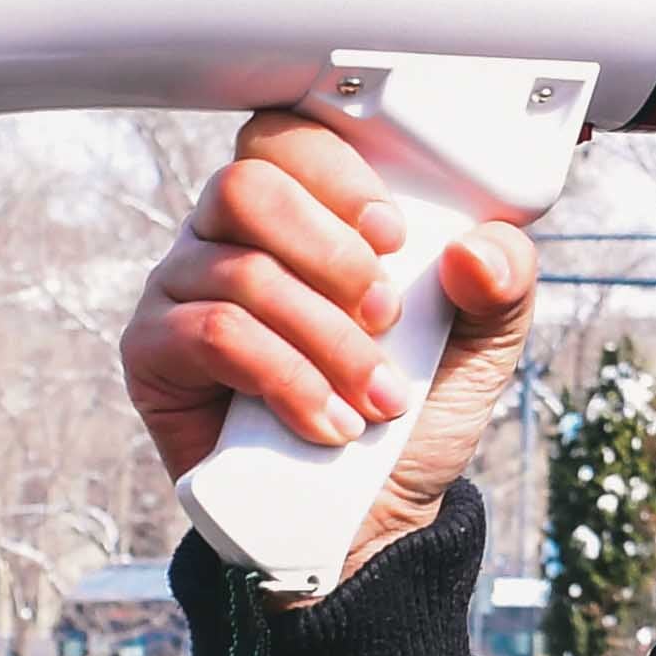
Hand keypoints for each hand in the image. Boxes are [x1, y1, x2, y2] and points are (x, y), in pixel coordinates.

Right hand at [120, 111, 541, 574]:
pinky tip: (328, 423)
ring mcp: (181, 289)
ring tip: (376, 399)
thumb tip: (476, 251)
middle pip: (247, 187)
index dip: (336, 173)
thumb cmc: (412, 411)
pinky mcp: (152, 352)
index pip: (286, 138)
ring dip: (327, 339)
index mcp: (298, 210)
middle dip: (333, 255)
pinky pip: (209, 334)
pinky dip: (286, 379)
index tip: (395, 235)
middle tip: (386, 317)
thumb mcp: (481, 341)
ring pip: (241, 271)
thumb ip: (503, 281)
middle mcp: (226, 236)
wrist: (369, 516)